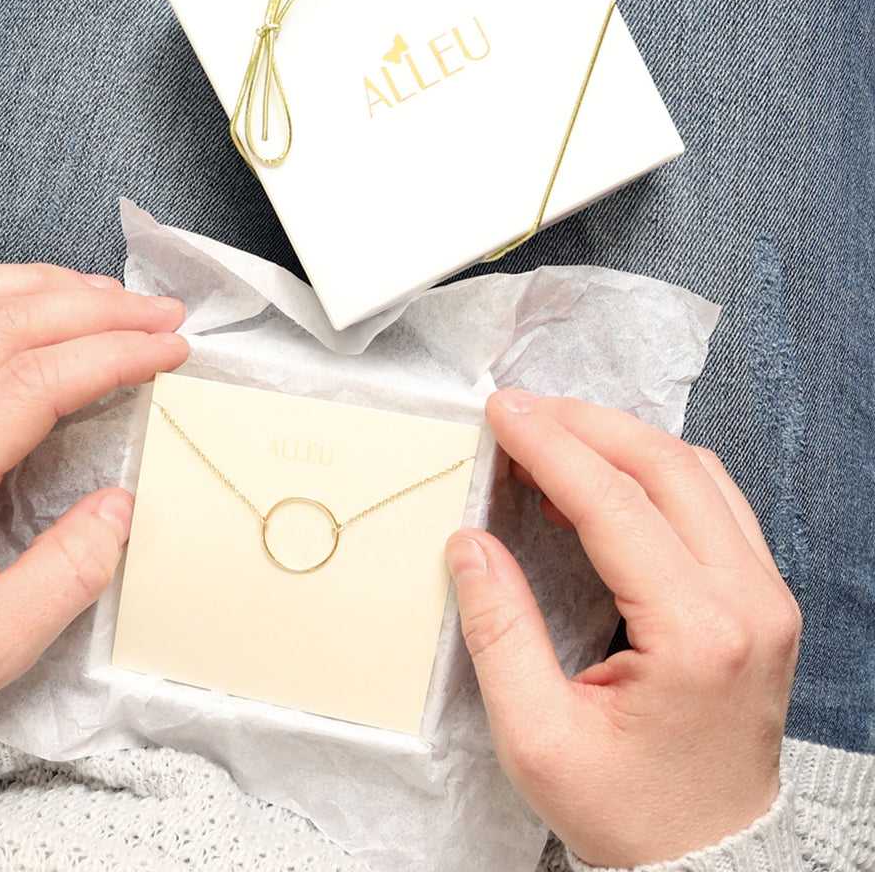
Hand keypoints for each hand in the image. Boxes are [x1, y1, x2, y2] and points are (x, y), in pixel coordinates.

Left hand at [0, 265, 188, 701]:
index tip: (170, 350)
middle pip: (1, 325)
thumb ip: (67, 577)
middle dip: (97, 308)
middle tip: (159, 314)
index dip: (114, 353)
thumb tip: (120, 502)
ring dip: (40, 285)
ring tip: (105, 295)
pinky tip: (27, 303)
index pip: (33, 382)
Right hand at [446, 391, 800, 868]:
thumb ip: (499, 631)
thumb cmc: (627, 812)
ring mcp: (766, 596)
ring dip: (621, 440)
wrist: (707, 860)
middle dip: (585, 424)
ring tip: (553, 436)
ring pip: (696, 472)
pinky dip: (651, 472)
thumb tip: (470, 543)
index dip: (550, 447)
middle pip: (666, 467)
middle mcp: (748, 601)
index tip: (501, 413)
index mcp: (697, 633)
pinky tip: (601, 480)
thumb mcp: (538, 738)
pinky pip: (711, 501)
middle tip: (520, 411)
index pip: (615, 504)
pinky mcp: (762, 599)